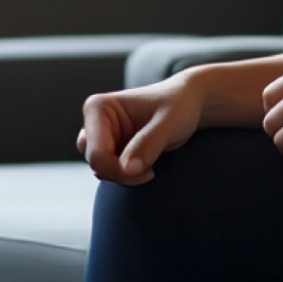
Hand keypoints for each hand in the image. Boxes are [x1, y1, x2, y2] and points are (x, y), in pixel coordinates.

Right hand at [77, 76, 204, 185]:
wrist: (188, 104)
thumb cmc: (179, 106)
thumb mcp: (167, 123)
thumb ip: (147, 145)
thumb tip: (126, 169)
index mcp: (98, 107)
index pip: (96, 153)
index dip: (119, 170)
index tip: (150, 172)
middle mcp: (94, 121)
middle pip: (95, 163)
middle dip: (122, 174)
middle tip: (150, 171)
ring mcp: (101, 135)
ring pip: (99, 169)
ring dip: (124, 176)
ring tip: (149, 166)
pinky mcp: (111, 147)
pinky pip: (109, 171)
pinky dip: (126, 176)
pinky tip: (145, 167)